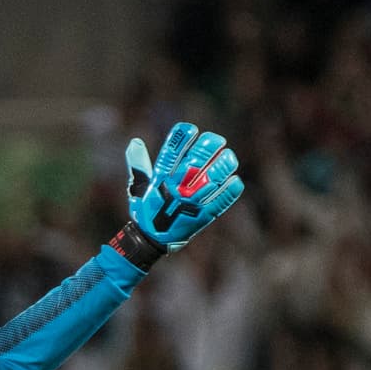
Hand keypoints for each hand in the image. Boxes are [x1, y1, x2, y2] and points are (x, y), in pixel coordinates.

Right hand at [126, 122, 243, 252]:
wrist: (151, 240)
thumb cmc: (146, 210)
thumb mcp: (138, 187)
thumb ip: (139, 165)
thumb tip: (135, 141)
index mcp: (160, 180)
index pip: (171, 153)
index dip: (181, 138)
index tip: (191, 129)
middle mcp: (176, 188)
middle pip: (195, 162)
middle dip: (208, 147)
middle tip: (217, 140)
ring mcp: (191, 203)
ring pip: (211, 179)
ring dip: (222, 166)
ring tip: (229, 157)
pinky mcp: (203, 217)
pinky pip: (220, 201)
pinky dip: (229, 191)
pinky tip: (235, 180)